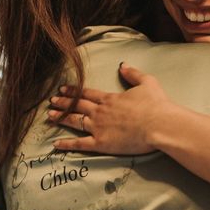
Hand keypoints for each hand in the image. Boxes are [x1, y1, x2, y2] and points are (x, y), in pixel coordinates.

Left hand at [48, 63, 169, 154]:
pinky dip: (66, 144)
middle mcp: (100, 111)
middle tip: (52, 100)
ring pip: (74, 121)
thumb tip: (122, 65)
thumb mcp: (147, 82)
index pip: (87, 92)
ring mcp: (98, 127)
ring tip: (50, 116)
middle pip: (77, 105)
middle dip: (63, 102)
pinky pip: (79, 144)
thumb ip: (133, 73)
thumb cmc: (156, 104)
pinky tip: (55, 144)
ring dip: (61, 118)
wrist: (159, 124)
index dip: (74, 90)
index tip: (63, 88)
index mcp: (110, 98)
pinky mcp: (101, 143)